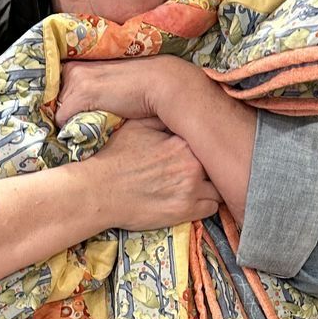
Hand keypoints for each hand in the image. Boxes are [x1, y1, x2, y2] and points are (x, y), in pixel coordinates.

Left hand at [55, 57, 181, 127]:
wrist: (160, 82)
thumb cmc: (141, 87)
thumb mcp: (109, 85)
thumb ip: (91, 94)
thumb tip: (76, 115)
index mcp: (79, 62)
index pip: (54, 87)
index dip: (59, 102)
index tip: (66, 114)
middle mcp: (73, 68)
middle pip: (52, 100)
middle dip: (63, 112)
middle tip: (78, 121)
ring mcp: (76, 80)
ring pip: (56, 110)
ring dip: (68, 121)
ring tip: (88, 123)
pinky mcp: (82, 94)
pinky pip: (62, 120)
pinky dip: (72, 129)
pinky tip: (90, 128)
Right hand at [82, 117, 222, 231]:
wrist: (99, 191)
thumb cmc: (115, 158)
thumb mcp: (137, 126)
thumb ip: (163, 118)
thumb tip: (182, 107)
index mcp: (183, 140)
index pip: (210, 140)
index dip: (207, 145)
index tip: (201, 150)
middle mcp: (192, 164)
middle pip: (217, 163)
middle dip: (212, 165)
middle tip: (200, 168)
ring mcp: (191, 189)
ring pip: (219, 186)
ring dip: (212, 186)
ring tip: (199, 184)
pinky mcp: (185, 211)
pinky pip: (212, 208)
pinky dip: (206, 204)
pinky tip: (195, 199)